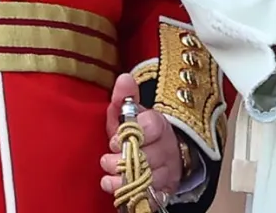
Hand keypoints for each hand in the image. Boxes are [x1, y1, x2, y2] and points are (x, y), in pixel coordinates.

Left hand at [100, 74, 181, 204]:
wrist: (161, 156)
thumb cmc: (140, 133)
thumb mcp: (130, 114)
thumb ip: (125, 98)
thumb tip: (123, 78)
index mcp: (160, 125)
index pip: (153, 125)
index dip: (133, 132)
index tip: (114, 138)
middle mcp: (167, 148)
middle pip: (151, 155)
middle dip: (125, 159)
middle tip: (107, 160)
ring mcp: (168, 171)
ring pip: (151, 177)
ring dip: (125, 179)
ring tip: (108, 178)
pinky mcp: (165, 190)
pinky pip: (152, 196)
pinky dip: (133, 194)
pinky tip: (118, 190)